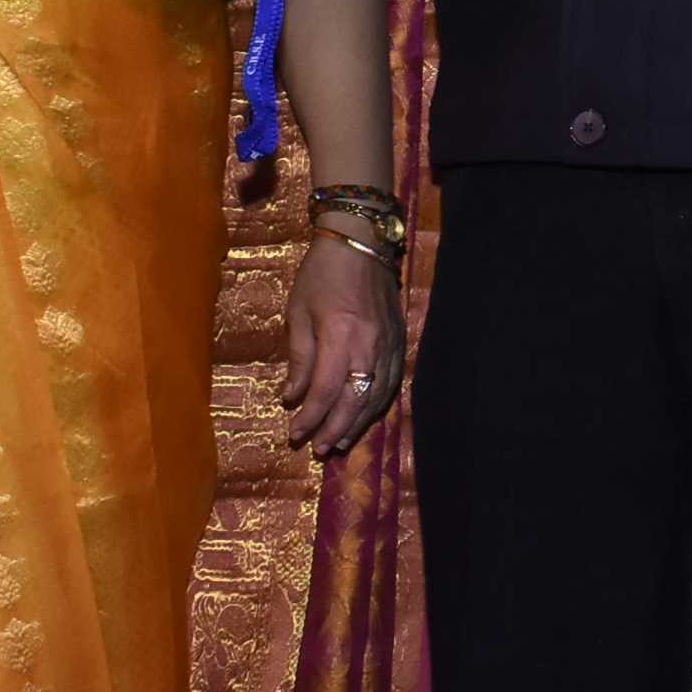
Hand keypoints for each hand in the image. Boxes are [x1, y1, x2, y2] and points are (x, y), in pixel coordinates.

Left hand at [282, 224, 407, 455]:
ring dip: (357, 423)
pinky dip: (375, 405)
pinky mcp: (398, 342)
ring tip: (339, 441)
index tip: (295, 434)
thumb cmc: (321, 273)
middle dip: (335, 429)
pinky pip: (390, 383)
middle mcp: (370, 345)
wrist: (360, 241)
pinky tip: (363, 416)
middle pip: (355, 401)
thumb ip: (299, 357)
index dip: (310, 417)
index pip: (326, 390)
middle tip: (318, 449)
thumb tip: (292, 396)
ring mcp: (389, 345)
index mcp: (340, 335)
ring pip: (376, 397)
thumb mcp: (298, 312)